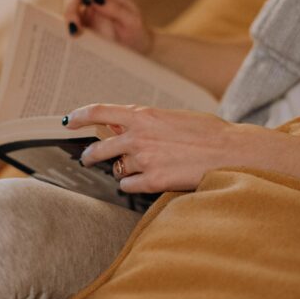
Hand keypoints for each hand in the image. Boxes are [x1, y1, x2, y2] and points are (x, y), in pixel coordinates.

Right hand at [63, 0, 152, 54]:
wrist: (137, 50)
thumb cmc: (136, 31)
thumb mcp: (132, 20)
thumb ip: (115, 8)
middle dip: (71, 6)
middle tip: (76, 22)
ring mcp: (84, 12)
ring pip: (68, 8)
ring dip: (69, 19)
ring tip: (75, 33)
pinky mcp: (81, 27)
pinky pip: (69, 25)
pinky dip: (69, 29)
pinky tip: (75, 38)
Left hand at [65, 103, 244, 192]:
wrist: (231, 151)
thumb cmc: (208, 132)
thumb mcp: (173, 117)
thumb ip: (147, 121)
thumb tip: (124, 124)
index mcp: (143, 115)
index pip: (100, 112)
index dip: (80, 117)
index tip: (69, 121)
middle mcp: (138, 137)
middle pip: (99, 148)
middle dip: (91, 155)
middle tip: (88, 159)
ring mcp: (144, 160)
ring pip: (117, 169)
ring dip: (122, 170)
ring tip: (138, 169)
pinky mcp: (153, 181)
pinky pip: (127, 186)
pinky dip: (131, 185)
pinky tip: (142, 182)